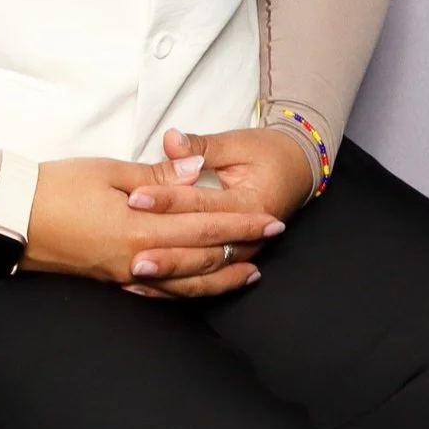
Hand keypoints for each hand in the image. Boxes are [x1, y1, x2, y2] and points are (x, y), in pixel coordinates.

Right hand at [18, 153, 286, 294]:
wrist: (14, 216)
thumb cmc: (58, 186)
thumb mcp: (110, 172)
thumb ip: (156, 178)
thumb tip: (193, 172)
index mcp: (142, 228)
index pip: (204, 224)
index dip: (240, 222)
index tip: (271, 219)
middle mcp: (139, 258)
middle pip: (201, 257)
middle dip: (240, 247)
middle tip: (272, 240)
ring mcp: (125, 275)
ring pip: (184, 283)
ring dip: (219, 276)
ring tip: (247, 271)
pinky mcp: (111, 280)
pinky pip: (158, 292)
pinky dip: (184, 291)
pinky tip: (195, 288)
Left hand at [116, 125, 314, 299]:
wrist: (297, 169)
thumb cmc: (266, 152)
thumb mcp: (237, 143)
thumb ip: (202, 146)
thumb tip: (171, 140)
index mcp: (250, 203)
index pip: (202, 204)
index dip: (167, 200)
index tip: (135, 198)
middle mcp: (250, 237)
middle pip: (201, 249)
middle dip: (165, 253)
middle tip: (131, 255)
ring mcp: (242, 253)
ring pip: (202, 274)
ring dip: (168, 278)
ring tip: (133, 277)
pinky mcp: (233, 260)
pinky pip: (202, 281)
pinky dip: (174, 287)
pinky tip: (147, 288)